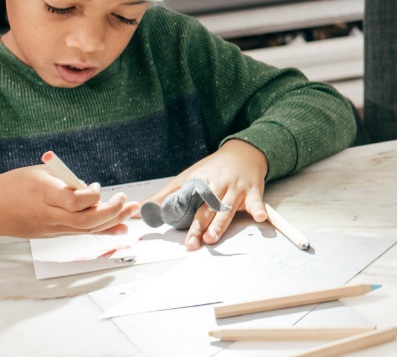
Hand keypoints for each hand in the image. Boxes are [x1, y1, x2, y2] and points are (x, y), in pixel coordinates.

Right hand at [0, 156, 140, 239]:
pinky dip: (101, 230)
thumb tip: (92, 190)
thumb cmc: (14, 184)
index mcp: (43, 193)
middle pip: (84, 221)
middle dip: (112, 212)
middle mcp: (47, 214)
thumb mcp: (40, 173)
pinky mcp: (50, 235)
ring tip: (134, 211)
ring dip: (112, 221)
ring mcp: (49, 228)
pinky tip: (120, 228)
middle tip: (128, 201)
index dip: (92, 196)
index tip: (97, 187)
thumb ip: (67, 181)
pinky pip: (78, 233)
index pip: (74, 201)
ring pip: (85, 230)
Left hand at [146, 140, 268, 248]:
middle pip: (206, 207)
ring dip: (221, 222)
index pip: (188, 199)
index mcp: (199, 181)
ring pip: (227, 207)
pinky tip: (260, 217)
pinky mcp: (252, 190)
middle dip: (199, 226)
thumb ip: (164, 196)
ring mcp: (235, 187)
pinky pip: (255, 201)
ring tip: (212, 237)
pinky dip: (258, 208)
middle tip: (192, 243)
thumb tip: (136, 211)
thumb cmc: (212, 169)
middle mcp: (217, 184)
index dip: (181, 214)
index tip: (172, 226)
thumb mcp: (187, 178)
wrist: (243, 152)